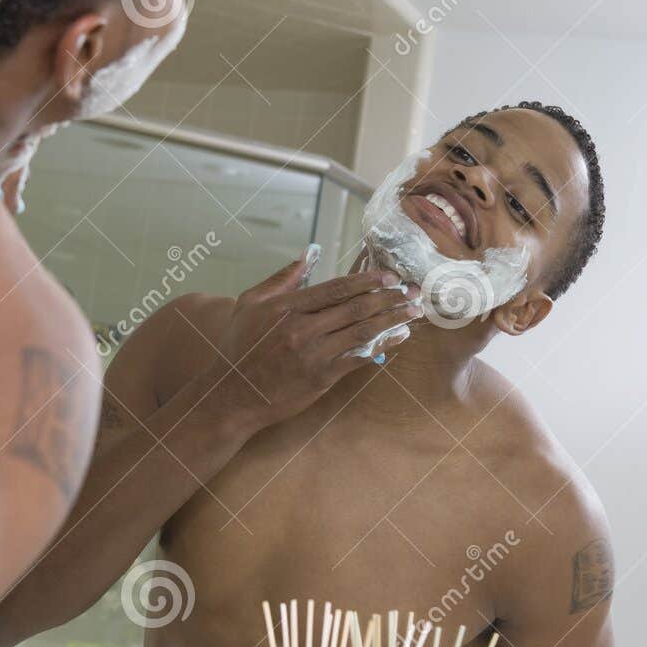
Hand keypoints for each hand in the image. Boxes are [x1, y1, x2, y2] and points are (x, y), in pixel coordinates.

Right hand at [206, 250, 421, 428]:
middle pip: (355, 308)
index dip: (367, 281)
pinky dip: (382, 346)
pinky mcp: (321, 378)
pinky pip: (359, 358)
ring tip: (414, 311)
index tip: (390, 277)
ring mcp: (313, 355)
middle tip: (413, 291)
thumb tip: (310, 253)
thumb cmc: (240, 346)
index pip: (335, 289)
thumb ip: (283, 277)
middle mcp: (301, 329)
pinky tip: (398, 337)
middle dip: (389, 298)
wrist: (232, 394)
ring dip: (392, 319)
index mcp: (286, 307)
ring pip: (362, 332)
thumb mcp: (251, 303)